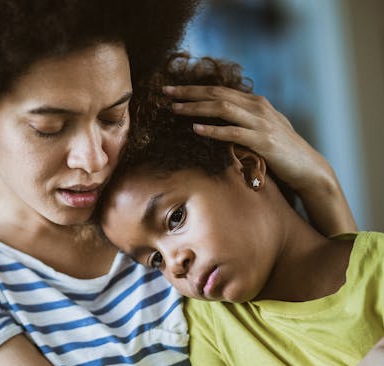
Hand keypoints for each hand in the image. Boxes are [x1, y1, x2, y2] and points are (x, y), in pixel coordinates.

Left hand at [164, 85, 355, 234]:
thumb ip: (242, 121)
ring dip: (196, 108)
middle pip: (217, 94)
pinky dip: (214, 130)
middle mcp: (258, 107)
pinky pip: (233, 133)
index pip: (220, 90)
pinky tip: (196, 129)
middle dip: (189, 92)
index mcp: (255, 103)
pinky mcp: (263, 141)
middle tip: (165, 91)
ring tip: (175, 109)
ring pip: (223, 109)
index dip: (194, 88)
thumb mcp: (260, 130)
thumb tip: (217, 120)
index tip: (172, 88)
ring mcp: (261, 123)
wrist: (307, 168)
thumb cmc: (280, 152)